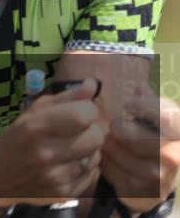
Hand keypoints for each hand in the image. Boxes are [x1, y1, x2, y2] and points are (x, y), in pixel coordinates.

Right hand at [0, 78, 103, 206]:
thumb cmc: (16, 138)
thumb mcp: (33, 112)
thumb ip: (65, 98)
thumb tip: (92, 85)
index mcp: (35, 128)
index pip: (84, 114)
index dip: (86, 109)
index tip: (78, 111)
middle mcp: (46, 154)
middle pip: (96, 136)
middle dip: (90, 130)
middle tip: (76, 131)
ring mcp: (56, 178)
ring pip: (96, 156)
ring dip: (87, 150)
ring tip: (70, 148)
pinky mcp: (64, 194)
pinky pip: (92, 174)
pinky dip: (85, 167)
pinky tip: (69, 163)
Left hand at [101, 88, 179, 213]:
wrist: (157, 178)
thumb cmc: (151, 137)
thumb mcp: (153, 117)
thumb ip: (146, 100)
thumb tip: (138, 85)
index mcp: (179, 132)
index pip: (165, 114)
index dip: (144, 106)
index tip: (128, 104)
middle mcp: (175, 155)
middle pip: (137, 137)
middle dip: (119, 129)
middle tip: (113, 127)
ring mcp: (161, 177)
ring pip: (122, 155)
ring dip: (108, 146)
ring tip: (107, 141)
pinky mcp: (144, 192)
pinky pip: (114, 173)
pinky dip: (105, 163)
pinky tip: (106, 157)